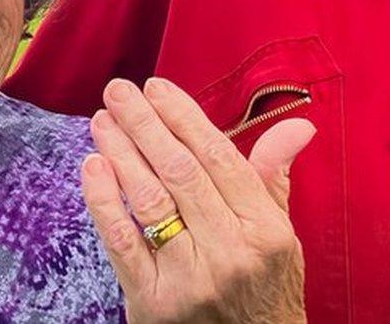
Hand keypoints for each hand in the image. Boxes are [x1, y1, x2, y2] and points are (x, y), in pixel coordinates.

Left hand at [81, 78, 315, 322]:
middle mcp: (230, 252)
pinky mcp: (152, 301)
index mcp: (264, 230)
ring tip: (102, 120)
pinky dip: (103, 200)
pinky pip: (121, 241)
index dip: (184, 117)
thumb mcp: (280, 236)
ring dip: (120, 153)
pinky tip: (93, 166)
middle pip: (180, 172)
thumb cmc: (264, 289)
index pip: (218, 157)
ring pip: (149, 201)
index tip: (156, 87)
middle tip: (119, 91)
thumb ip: (272, 178)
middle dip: (144, 124)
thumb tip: (296, 126)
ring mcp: (189, 278)